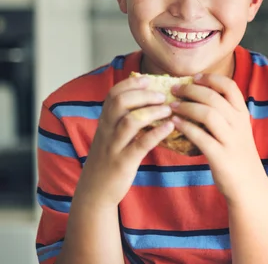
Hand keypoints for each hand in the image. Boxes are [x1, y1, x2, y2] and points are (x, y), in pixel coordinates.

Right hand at [74, 75, 174, 207]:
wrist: (94, 191)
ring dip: (151, 111)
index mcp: (104, 122)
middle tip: (162, 95)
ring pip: (130, 121)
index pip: (113, 94)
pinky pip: (141, 144)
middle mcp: (107, 131)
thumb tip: (146, 99)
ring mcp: (114, 146)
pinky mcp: (123, 162)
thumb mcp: (111, 135)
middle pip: (120, 102)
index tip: (148, 79)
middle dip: (142, 94)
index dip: (131, 83)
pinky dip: (157, 133)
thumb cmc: (109, 159)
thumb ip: (123, 118)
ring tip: (168, 109)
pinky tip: (170, 126)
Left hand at [170, 73, 264, 200]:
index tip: (194, 77)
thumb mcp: (237, 129)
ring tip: (172, 106)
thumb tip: (199, 95)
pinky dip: (185, 127)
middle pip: (213, 97)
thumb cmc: (237, 154)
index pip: (229, 86)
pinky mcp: (221, 156)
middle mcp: (238, 124)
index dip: (210, 78)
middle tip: (174, 89)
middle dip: (191, 90)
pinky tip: (174, 124)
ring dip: (186, 107)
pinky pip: (200, 137)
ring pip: (207, 114)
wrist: (249, 185)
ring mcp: (231, 140)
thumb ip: (224, 113)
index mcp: (242, 114)